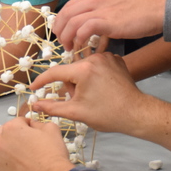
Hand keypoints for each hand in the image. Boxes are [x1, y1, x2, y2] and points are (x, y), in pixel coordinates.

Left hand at [0, 118, 72, 170]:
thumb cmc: (52, 155)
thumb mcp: (51, 129)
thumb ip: (38, 123)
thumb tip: (33, 125)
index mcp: (12, 128)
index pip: (18, 121)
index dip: (28, 126)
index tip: (33, 133)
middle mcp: (0, 141)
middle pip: (3, 132)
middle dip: (13, 135)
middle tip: (25, 143)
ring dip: (2, 146)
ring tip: (15, 152)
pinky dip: (1, 162)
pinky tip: (12, 164)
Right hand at [31, 53, 147, 134]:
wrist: (136, 113)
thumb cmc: (107, 114)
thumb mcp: (76, 112)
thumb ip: (52, 107)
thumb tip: (35, 105)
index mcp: (83, 69)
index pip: (55, 72)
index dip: (42, 81)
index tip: (34, 87)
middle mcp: (94, 58)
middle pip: (71, 70)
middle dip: (71, 85)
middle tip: (81, 101)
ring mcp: (107, 57)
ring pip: (83, 66)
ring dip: (82, 79)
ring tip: (93, 95)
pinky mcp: (116, 59)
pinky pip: (97, 64)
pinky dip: (95, 74)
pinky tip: (102, 87)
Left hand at [53, 0, 166, 51]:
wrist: (159, 8)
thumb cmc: (143, 9)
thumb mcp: (117, 3)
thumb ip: (103, 10)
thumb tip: (93, 25)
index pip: (70, 4)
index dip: (62, 19)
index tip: (62, 32)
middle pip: (66, 12)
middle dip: (60, 29)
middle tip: (62, 42)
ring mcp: (101, 8)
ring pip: (71, 21)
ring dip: (67, 36)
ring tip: (70, 48)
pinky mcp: (107, 20)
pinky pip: (83, 29)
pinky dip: (79, 39)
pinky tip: (82, 47)